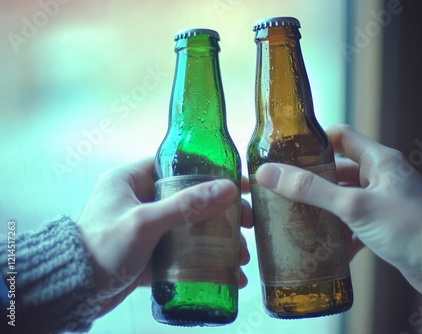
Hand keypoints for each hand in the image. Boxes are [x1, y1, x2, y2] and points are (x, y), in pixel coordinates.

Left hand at [77, 157, 251, 315]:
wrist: (74, 293)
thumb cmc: (100, 249)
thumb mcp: (144, 222)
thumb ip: (186, 205)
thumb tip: (228, 188)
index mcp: (131, 178)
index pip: (179, 165)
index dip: (212, 171)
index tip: (240, 183)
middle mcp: (139, 199)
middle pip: (191, 198)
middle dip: (222, 213)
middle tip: (248, 223)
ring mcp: (145, 227)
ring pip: (190, 226)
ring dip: (217, 240)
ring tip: (241, 256)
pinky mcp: (149, 252)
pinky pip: (183, 250)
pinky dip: (204, 260)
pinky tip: (227, 274)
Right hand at [255, 124, 421, 296]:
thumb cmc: (410, 226)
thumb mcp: (354, 205)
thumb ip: (311, 189)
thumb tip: (270, 173)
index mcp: (379, 160)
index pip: (342, 137)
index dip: (316, 141)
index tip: (290, 150)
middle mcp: (383, 177)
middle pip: (339, 171)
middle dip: (313, 182)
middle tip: (285, 190)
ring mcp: (385, 202)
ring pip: (346, 200)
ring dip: (325, 210)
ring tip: (297, 218)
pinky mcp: (387, 227)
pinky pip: (356, 225)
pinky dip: (341, 234)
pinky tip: (326, 247)